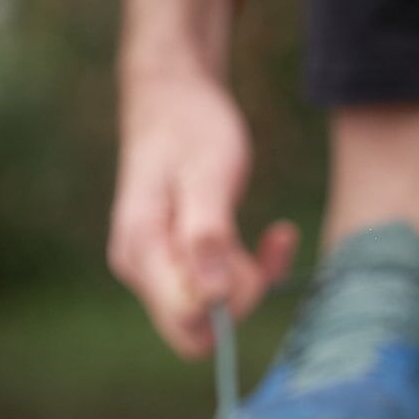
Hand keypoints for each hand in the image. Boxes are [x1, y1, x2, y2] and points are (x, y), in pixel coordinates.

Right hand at [107, 0, 297, 356]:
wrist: (174, 95)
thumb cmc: (191, 128)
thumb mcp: (208, 176)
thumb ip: (206, 235)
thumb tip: (212, 298)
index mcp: (142, 251)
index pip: (187, 323)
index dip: (230, 306)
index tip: (253, 258)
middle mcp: (142, 267)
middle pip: (200, 323)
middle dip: (242, 293)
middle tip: (269, 245)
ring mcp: (158, 263)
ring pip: (214, 305)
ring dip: (251, 275)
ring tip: (277, 234)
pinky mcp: (178, 255)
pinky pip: (218, 284)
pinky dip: (249, 266)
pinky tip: (276, 234)